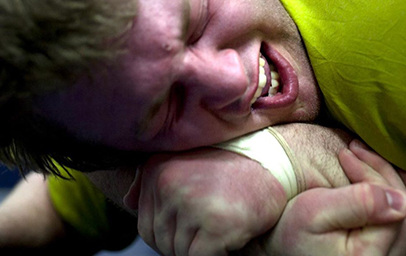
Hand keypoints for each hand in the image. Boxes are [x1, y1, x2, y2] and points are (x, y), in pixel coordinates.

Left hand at [123, 148, 287, 255]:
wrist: (277, 160)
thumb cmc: (233, 166)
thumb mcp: (187, 162)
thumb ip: (154, 181)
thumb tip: (128, 200)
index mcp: (157, 168)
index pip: (146, 225)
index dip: (172, 233)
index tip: (196, 223)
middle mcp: (168, 183)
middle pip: (161, 242)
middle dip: (186, 242)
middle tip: (212, 225)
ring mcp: (190, 203)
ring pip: (179, 253)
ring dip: (201, 248)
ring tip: (222, 224)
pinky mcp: (214, 223)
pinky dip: (217, 253)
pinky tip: (230, 233)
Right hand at [241, 140, 405, 255]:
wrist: (276, 251)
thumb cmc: (289, 232)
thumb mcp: (314, 211)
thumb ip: (359, 203)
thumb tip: (401, 200)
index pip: (394, 204)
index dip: (374, 172)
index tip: (346, 153)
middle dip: (386, 174)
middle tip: (359, 153)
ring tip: (384, 167)